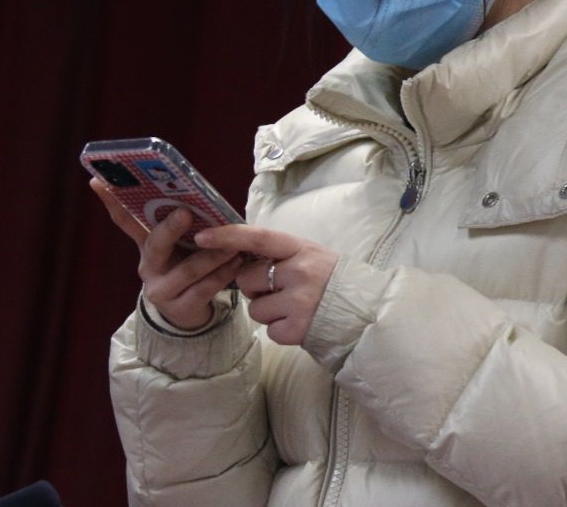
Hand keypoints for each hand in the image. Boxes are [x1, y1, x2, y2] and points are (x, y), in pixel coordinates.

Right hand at [90, 177, 245, 330]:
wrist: (189, 311)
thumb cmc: (187, 267)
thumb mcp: (181, 246)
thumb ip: (185, 227)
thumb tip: (198, 196)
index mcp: (147, 246)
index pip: (125, 221)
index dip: (112, 202)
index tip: (99, 181)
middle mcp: (148, 267)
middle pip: (155, 245)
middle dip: (170, 228)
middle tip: (186, 213)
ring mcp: (162, 290)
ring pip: (188, 271)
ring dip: (212, 256)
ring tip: (233, 244)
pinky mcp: (181, 308)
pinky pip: (204, 289)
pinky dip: (223, 275)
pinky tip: (236, 264)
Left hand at [194, 225, 338, 345]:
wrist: (365, 312)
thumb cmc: (332, 280)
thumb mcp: (310, 255)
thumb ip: (279, 254)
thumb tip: (239, 255)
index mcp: (301, 249)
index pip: (257, 238)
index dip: (227, 236)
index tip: (201, 236)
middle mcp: (299, 273)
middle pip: (247, 279)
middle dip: (254, 286)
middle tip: (277, 288)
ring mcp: (298, 303)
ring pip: (254, 308)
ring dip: (266, 310)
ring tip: (292, 307)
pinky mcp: (296, 330)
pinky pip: (268, 329)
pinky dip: (279, 328)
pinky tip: (297, 322)